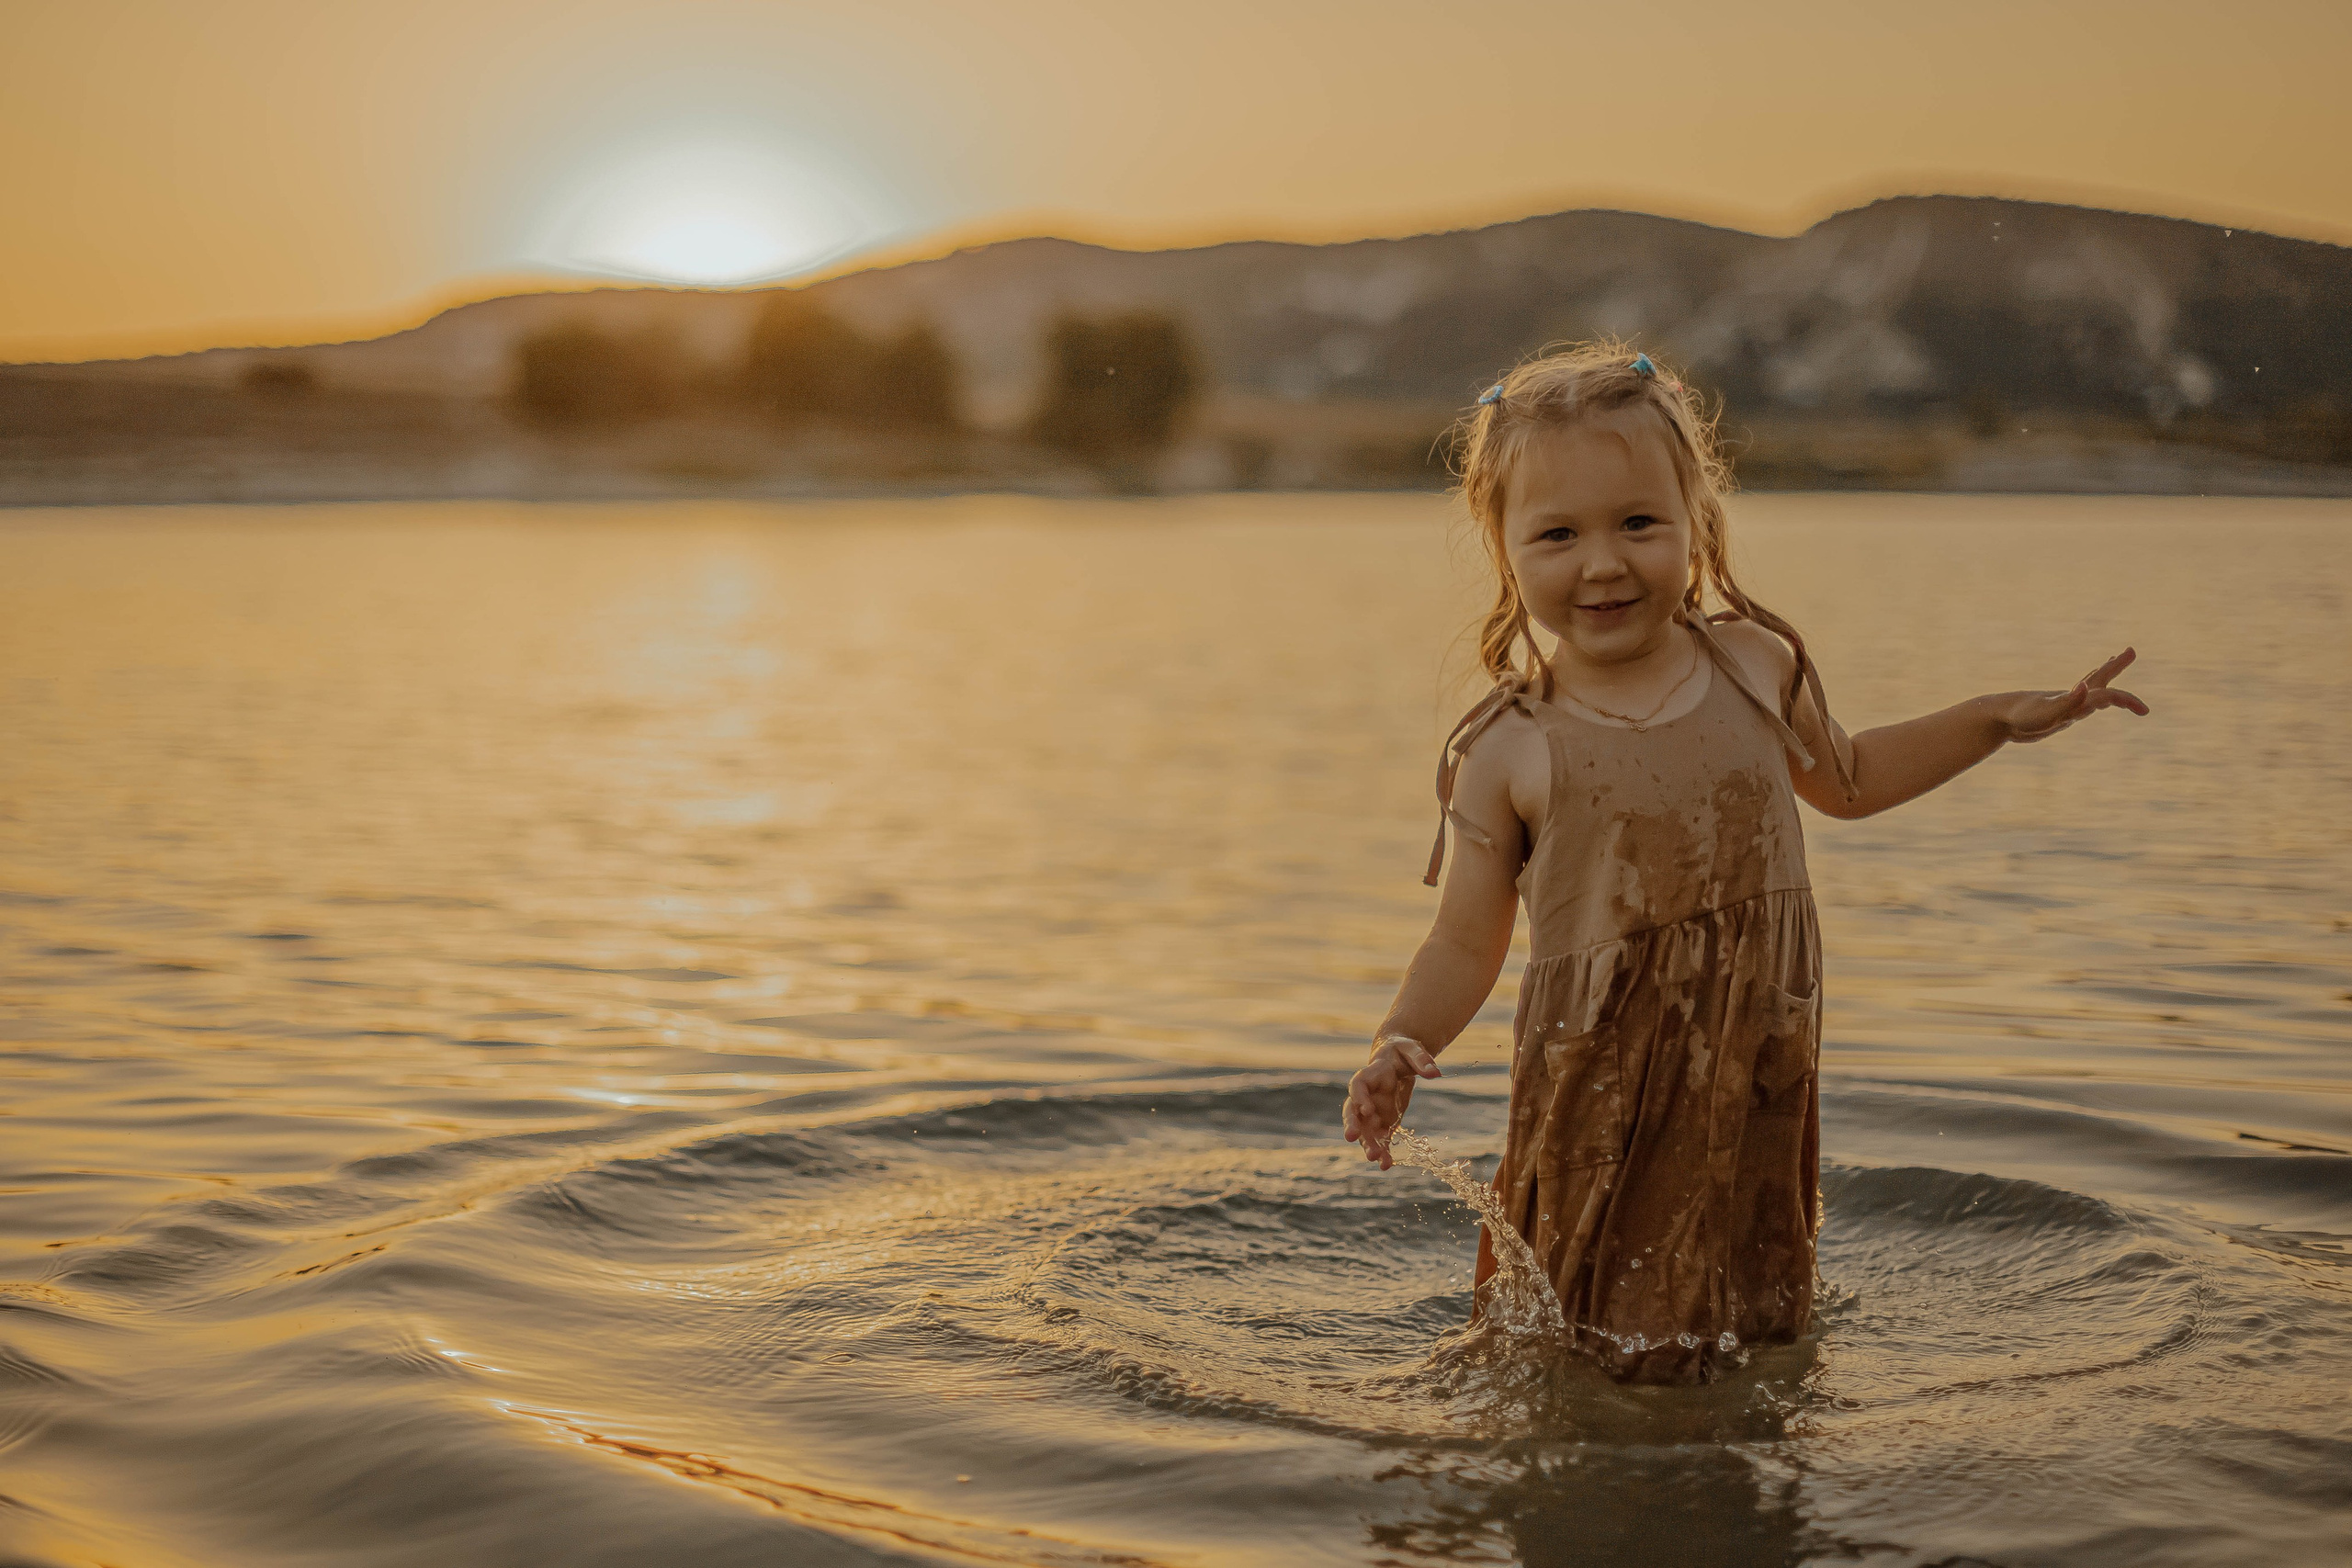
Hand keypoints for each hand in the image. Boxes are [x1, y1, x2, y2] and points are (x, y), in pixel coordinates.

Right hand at [1342, 1036, 1440, 1169]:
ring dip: (1367, 1143)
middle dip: (1352, 1124)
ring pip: (1365, 1129)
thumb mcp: (1412, 1049)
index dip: (1359, 1097)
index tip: (1367, 1110)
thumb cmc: (1403, 1050)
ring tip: (1374, 1159)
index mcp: (1371, 1073)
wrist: (1397, 1059)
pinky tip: (1386, 1166)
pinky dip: (1383, 1151)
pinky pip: (1380, 1138)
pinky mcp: (1382, 1121)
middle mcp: (1366, 1094)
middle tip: (1352, 1138)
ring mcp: (1372, 1111)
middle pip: (1352, 1110)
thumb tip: (1435, 1073)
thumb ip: (1422, 1059)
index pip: (1358, 1084)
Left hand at [1996, 648, 2149, 742]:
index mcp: (2074, 697)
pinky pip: (2077, 702)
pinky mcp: (2055, 712)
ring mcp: (2064, 704)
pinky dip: (2086, 697)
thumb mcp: (2047, 713)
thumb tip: (2086, 686)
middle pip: (2099, 678)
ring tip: (2110, 663)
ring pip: (2089, 689)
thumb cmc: (2020, 716)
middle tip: (2130, 651)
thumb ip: (2068, 701)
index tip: (2144, 711)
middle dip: (2115, 666)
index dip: (2127, 702)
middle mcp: (2072, 697)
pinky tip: (2085, 697)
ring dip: (2102, 675)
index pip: (2108, 696)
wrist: (1996, 717)